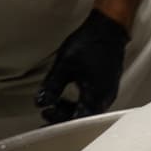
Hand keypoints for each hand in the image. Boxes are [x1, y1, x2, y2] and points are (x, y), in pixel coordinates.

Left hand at [36, 9, 129, 123]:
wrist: (108, 30)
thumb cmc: (89, 45)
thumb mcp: (64, 66)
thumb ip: (52, 87)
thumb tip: (41, 103)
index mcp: (96, 96)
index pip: (77, 119)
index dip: (59, 120)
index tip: (44, 115)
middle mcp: (106, 98)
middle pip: (84, 117)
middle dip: (64, 116)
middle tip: (47, 111)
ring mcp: (109, 93)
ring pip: (89, 110)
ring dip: (72, 109)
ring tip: (56, 102)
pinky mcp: (109, 87)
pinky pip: (94, 102)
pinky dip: (80, 103)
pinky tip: (70, 95)